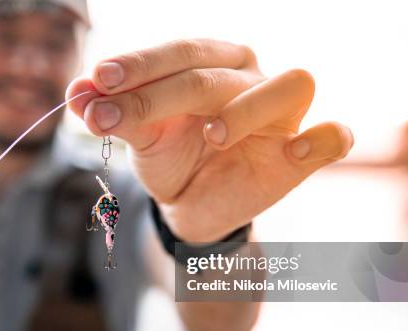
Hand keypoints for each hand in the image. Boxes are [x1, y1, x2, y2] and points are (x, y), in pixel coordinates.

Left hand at [67, 39, 353, 241]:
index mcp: (212, 62)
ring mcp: (281, 114)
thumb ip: (113, 114)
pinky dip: (324, 138)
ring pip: (289, 84)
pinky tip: (296, 150)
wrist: (192, 203)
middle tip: (111, 115)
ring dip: (246, 106)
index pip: (181, 51)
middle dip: (158, 94)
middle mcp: (250, 77)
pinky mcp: (300, 152)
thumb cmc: (169, 157)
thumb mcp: (138, 137)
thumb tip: (74, 92)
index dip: (140, 64)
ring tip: (210, 133)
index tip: (97, 81)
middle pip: (215, 71)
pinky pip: (333, 136)